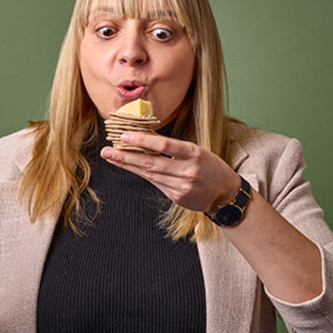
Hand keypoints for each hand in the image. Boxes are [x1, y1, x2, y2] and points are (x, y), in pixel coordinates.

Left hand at [100, 132, 240, 213]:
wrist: (225, 194)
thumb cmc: (209, 167)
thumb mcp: (196, 151)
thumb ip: (173, 147)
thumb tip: (146, 137)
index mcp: (194, 154)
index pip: (165, 145)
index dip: (143, 140)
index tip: (124, 135)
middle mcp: (187, 171)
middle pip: (151, 162)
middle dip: (126, 156)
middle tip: (107, 150)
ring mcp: (181, 186)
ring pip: (149, 174)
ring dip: (128, 165)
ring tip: (111, 157)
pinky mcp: (176, 197)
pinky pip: (155, 183)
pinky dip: (141, 173)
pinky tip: (128, 166)